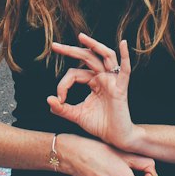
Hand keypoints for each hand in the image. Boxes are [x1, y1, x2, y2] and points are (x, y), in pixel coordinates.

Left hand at [48, 33, 137, 150]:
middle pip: (87, 57)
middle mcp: (103, 77)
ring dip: (94, 45)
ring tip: (81, 37)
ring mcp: (113, 81)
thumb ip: (62, 108)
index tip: (59, 100)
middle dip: (70, 50)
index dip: (63, 84)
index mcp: (93, 82)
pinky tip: (123, 43)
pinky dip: (125, 56)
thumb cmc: (100, 125)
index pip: (74, 73)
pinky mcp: (121, 88)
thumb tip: (48, 99)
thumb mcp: (76, 115)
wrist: (116, 138)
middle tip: (55, 46)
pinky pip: (125, 69)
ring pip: (105, 56)